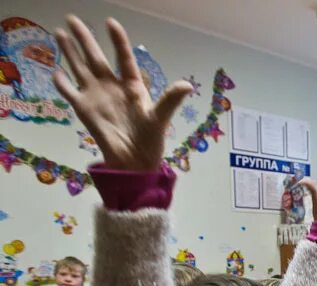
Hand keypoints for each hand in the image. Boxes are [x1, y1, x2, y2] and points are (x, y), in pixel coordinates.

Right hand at [53, 16, 191, 171]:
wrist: (135, 161)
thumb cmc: (150, 139)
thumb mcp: (160, 118)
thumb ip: (170, 100)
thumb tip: (187, 85)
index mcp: (132, 86)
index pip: (123, 58)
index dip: (118, 41)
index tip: (110, 22)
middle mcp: (111, 86)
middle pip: (96, 57)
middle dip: (85, 38)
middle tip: (73, 18)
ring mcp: (96, 96)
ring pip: (79, 68)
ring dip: (69, 51)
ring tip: (59, 32)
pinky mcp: (83, 109)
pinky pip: (69, 92)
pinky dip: (61, 83)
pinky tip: (55, 71)